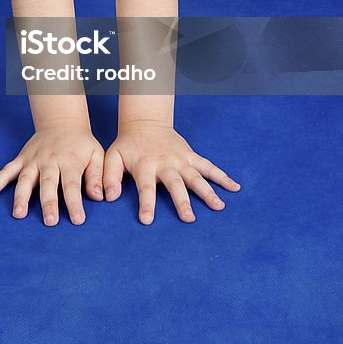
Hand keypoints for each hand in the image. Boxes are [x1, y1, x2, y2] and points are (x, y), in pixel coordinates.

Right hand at [0, 120, 104, 226]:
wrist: (62, 122)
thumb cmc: (81, 144)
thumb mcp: (96, 154)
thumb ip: (97, 176)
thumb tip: (100, 197)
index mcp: (69, 161)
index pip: (72, 184)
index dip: (75, 202)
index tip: (77, 220)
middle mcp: (49, 161)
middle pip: (47, 183)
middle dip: (48, 202)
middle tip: (49, 221)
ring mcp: (32, 160)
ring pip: (25, 179)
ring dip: (21, 196)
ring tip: (18, 214)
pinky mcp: (21, 159)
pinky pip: (6, 171)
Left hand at [103, 121, 240, 224]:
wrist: (146, 122)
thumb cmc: (128, 145)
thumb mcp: (113, 157)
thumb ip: (109, 177)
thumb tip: (108, 197)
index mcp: (145, 165)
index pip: (145, 187)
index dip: (146, 203)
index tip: (147, 220)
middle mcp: (166, 163)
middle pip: (175, 184)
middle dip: (182, 201)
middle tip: (189, 218)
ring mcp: (181, 160)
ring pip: (196, 176)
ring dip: (208, 191)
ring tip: (219, 206)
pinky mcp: (191, 156)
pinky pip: (208, 166)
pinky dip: (222, 176)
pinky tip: (234, 187)